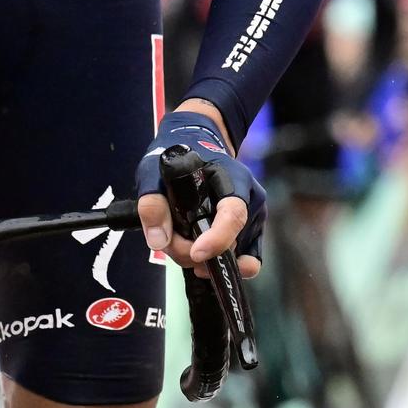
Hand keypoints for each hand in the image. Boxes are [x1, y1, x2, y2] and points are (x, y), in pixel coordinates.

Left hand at [135, 108, 264, 280]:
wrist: (199, 143)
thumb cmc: (179, 155)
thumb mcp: (154, 170)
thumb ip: (153, 203)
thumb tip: (159, 241)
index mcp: (232, 179)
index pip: (233, 214)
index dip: (218, 239)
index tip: (196, 252)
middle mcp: (250, 199)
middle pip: (228, 242)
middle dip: (192, 251)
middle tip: (168, 240)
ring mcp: (254, 217)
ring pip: (230, 254)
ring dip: (200, 258)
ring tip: (178, 240)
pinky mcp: (252, 231)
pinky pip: (244, 259)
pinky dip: (221, 264)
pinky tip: (202, 263)